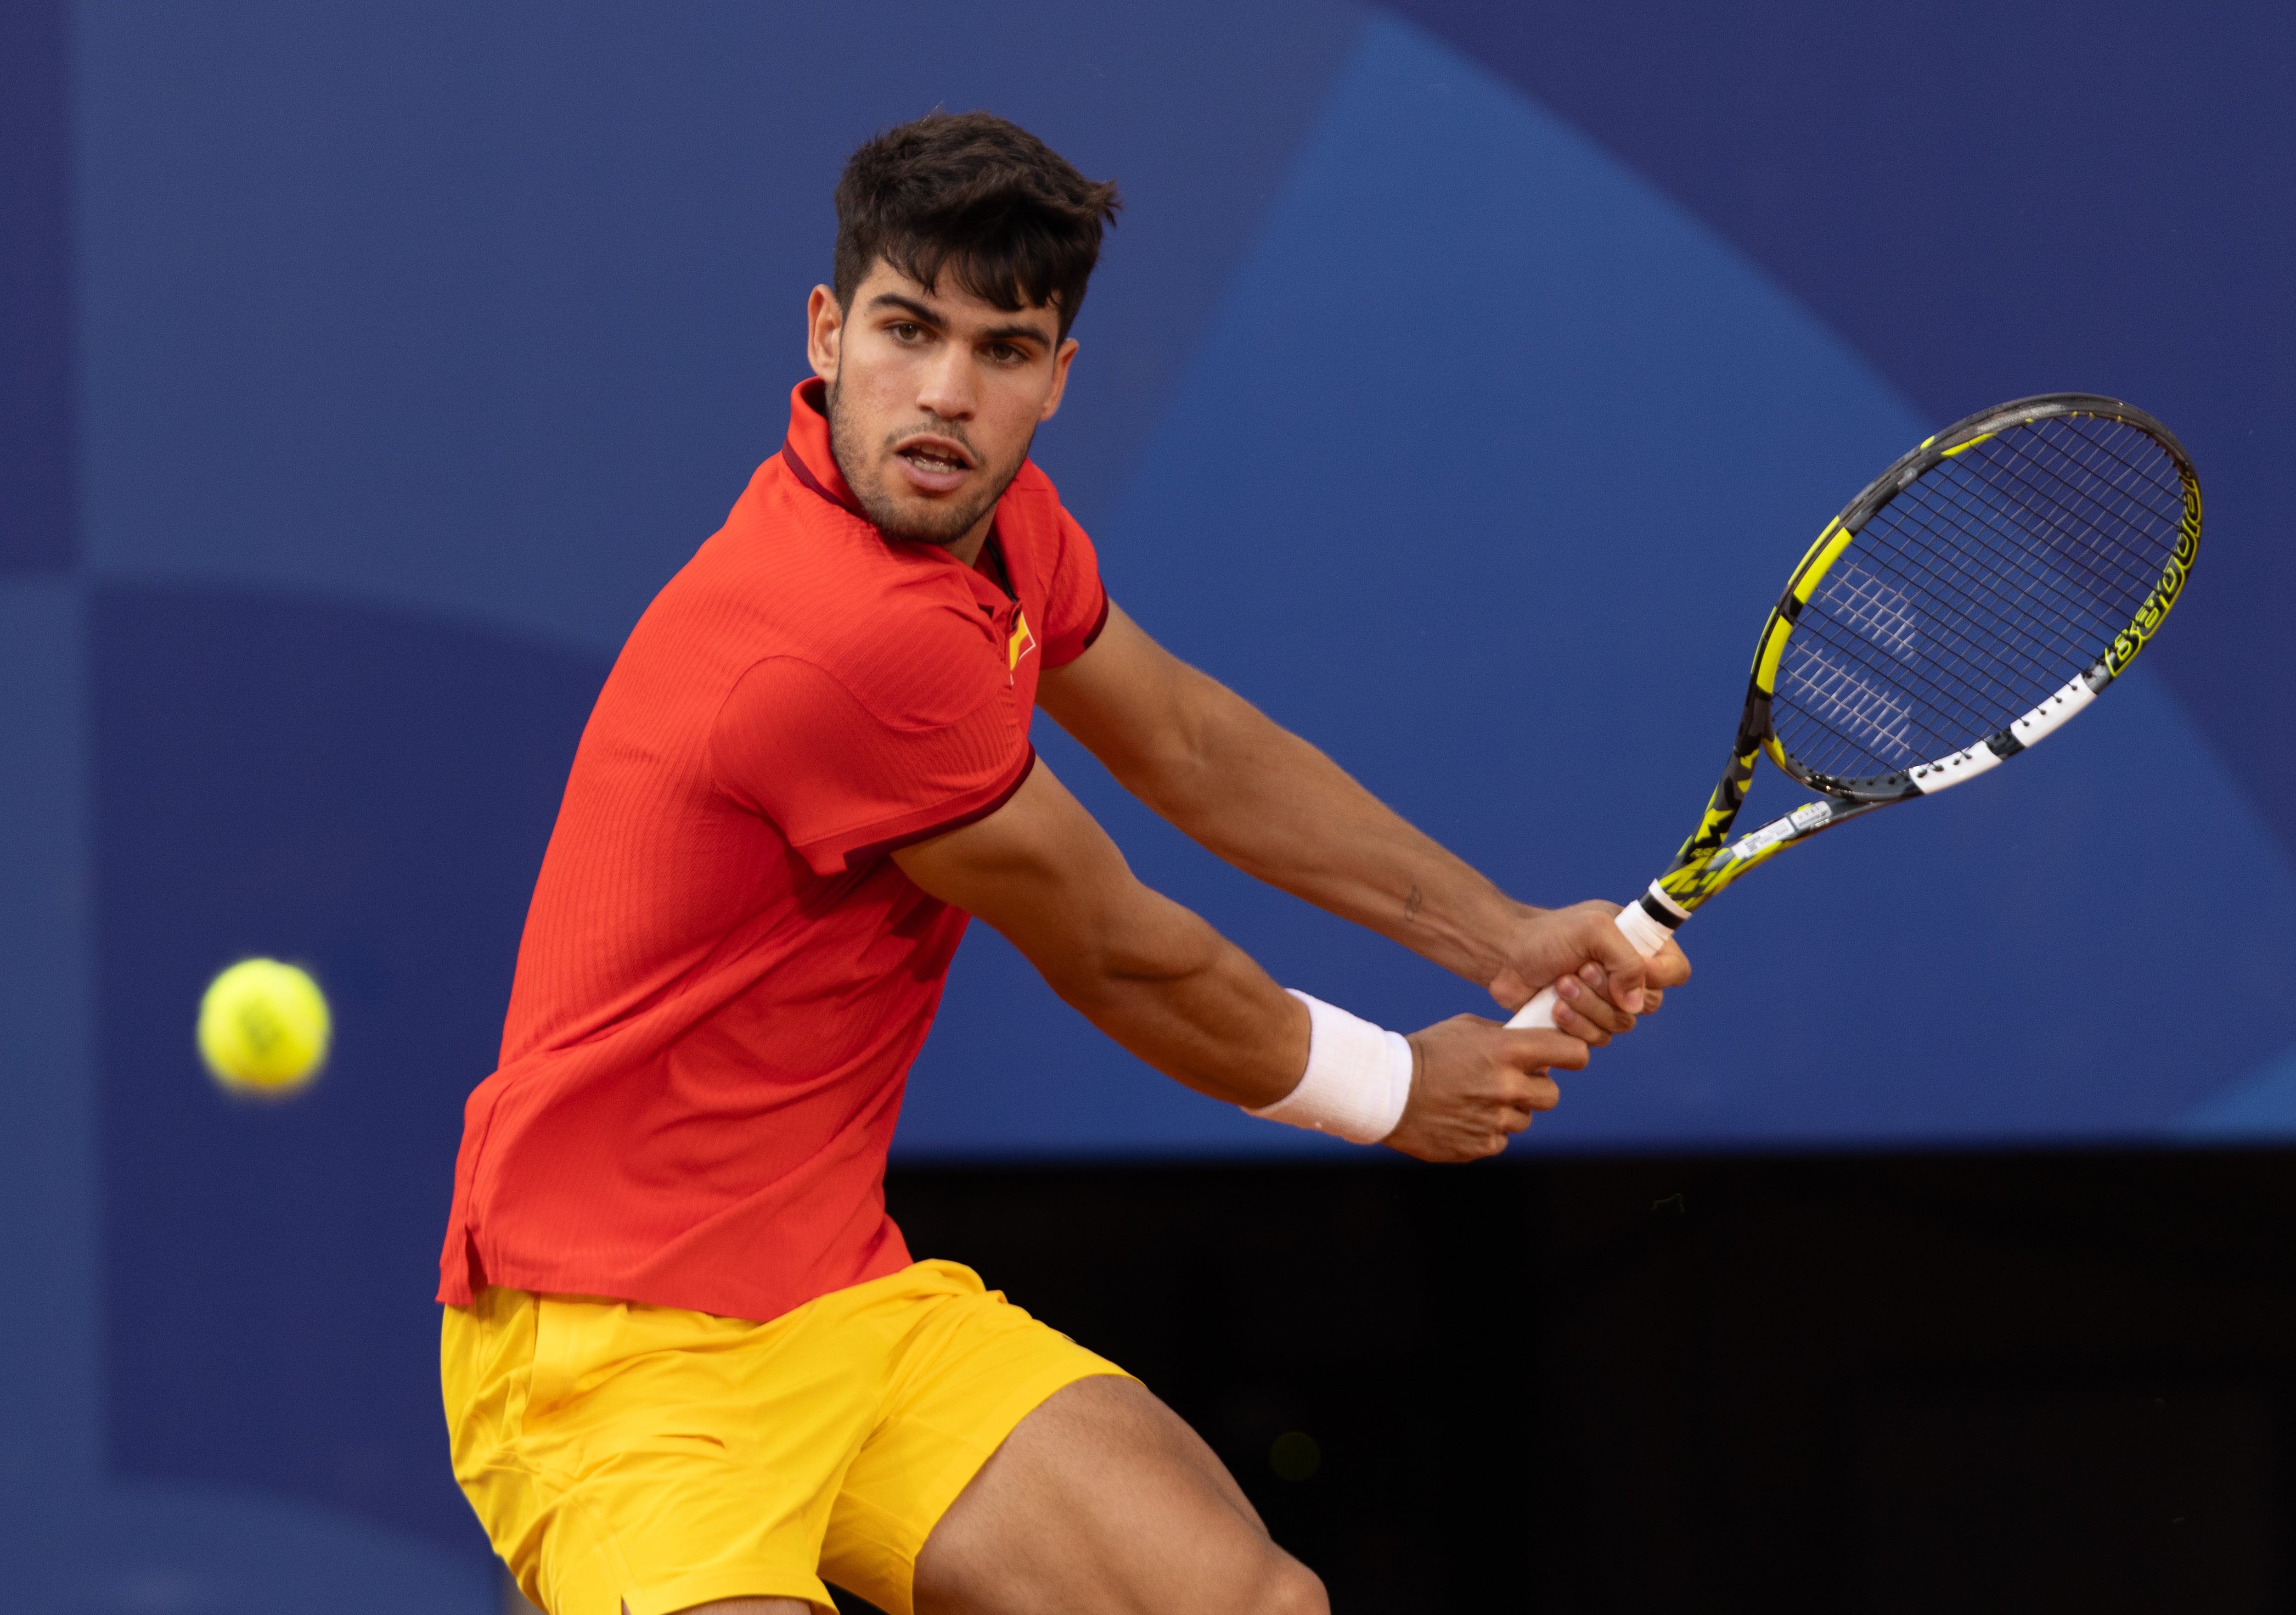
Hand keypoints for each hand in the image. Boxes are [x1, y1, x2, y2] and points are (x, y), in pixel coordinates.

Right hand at [1383, 1014, 1588, 1161]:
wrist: (1385, 1090)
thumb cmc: (1426, 1052)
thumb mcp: (1466, 1028)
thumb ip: (1505, 1036)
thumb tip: (1537, 1047)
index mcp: (1505, 1051)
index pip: (1570, 1053)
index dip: (1573, 1055)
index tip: (1569, 1057)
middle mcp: (1505, 1086)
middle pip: (1552, 1094)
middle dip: (1536, 1087)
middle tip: (1511, 1081)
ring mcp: (1494, 1120)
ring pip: (1525, 1119)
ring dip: (1508, 1110)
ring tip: (1475, 1098)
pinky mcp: (1480, 1145)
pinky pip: (1501, 1139)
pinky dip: (1488, 1130)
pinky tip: (1463, 1116)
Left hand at [1485, 901, 1691, 1040]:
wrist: (1505, 955)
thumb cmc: (1547, 935)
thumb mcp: (1594, 930)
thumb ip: (1626, 960)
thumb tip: (1634, 1003)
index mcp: (1639, 945)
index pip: (1676, 971)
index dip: (1659, 975)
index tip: (1631, 966)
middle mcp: (1629, 975)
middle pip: (1648, 1003)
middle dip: (1609, 990)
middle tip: (1580, 970)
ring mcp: (1608, 1002)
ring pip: (1621, 1025)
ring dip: (1588, 1006)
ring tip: (1560, 984)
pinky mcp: (1586, 1023)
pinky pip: (1597, 1039)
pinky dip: (1576, 1024)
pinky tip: (1554, 1007)